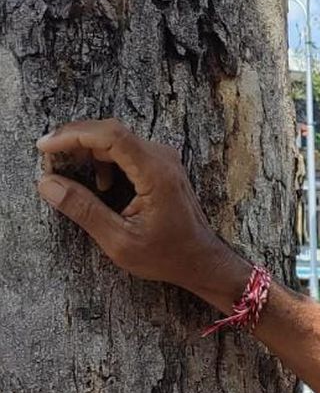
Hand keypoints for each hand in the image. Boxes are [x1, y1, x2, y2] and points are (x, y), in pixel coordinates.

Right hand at [36, 119, 243, 298]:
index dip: (72, 135)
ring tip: (68, 177)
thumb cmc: (167, 255)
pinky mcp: (161, 166)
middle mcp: (163, 159)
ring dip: (86, 152)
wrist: (201, 260)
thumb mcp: (119, 241)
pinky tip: (98, 185)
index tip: (44, 147)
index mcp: (156, 174)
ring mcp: (164, 160)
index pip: (110, 135)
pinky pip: (126, 150)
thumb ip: (83, 210)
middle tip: (49, 165)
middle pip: (110, 132)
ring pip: (115, 139)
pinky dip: (103, 160)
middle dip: (74, 143)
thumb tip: (46, 184)